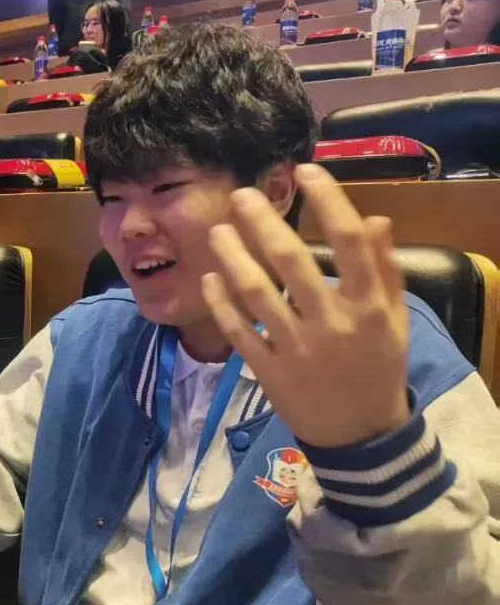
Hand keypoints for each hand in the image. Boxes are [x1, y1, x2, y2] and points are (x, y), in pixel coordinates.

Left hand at [202, 163, 409, 447]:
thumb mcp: (394, 320)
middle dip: (263, 223)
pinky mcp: (269, 371)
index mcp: (368, 305)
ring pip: (257, 294)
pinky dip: (222, 304)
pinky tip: (210, 279)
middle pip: (291, 262)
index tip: (306, 170)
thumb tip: (374, 218)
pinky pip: (239, 332)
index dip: (328, 200)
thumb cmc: (378, 368)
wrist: (361, 434)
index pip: (349, 241)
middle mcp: (330, 323)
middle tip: (239, 194)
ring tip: (217, 231)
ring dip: (232, 258)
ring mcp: (296, 348)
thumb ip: (384, 269)